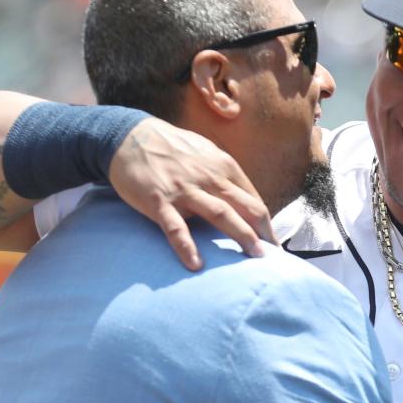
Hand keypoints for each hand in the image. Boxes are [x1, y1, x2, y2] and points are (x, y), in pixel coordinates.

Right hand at [109, 118, 276, 269]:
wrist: (128, 137)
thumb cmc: (171, 148)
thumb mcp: (206, 153)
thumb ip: (225, 175)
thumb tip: (245, 200)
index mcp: (223, 166)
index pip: (253, 199)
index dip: (266, 224)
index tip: (273, 243)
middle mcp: (209, 177)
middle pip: (245, 207)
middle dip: (264, 232)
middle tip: (274, 256)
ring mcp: (184, 189)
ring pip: (221, 214)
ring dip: (241, 235)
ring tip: (255, 257)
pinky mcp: (159, 201)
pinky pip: (176, 227)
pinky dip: (186, 247)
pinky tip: (196, 265)